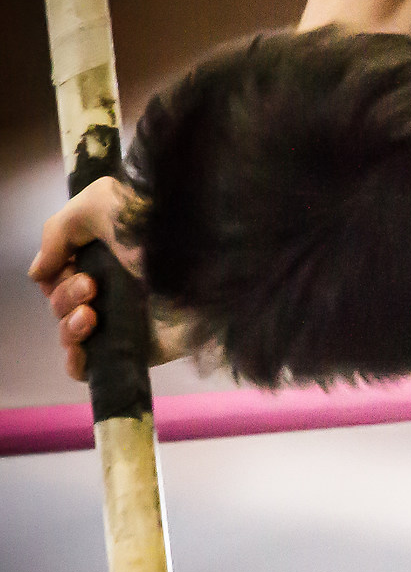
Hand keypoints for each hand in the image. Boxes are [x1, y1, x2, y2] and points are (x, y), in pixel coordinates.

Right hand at [26, 176, 184, 381]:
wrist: (210, 263)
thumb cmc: (157, 226)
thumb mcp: (98, 204)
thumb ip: (58, 232)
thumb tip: (38, 273)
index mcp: (110, 256)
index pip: (62, 275)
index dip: (56, 275)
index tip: (72, 266)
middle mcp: (119, 287)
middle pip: (62, 305)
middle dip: (64, 296)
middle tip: (91, 288)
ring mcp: (130, 320)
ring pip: (71, 335)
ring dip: (67, 325)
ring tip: (91, 314)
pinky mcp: (143, 350)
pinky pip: (94, 367)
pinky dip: (76, 361)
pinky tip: (83, 346)